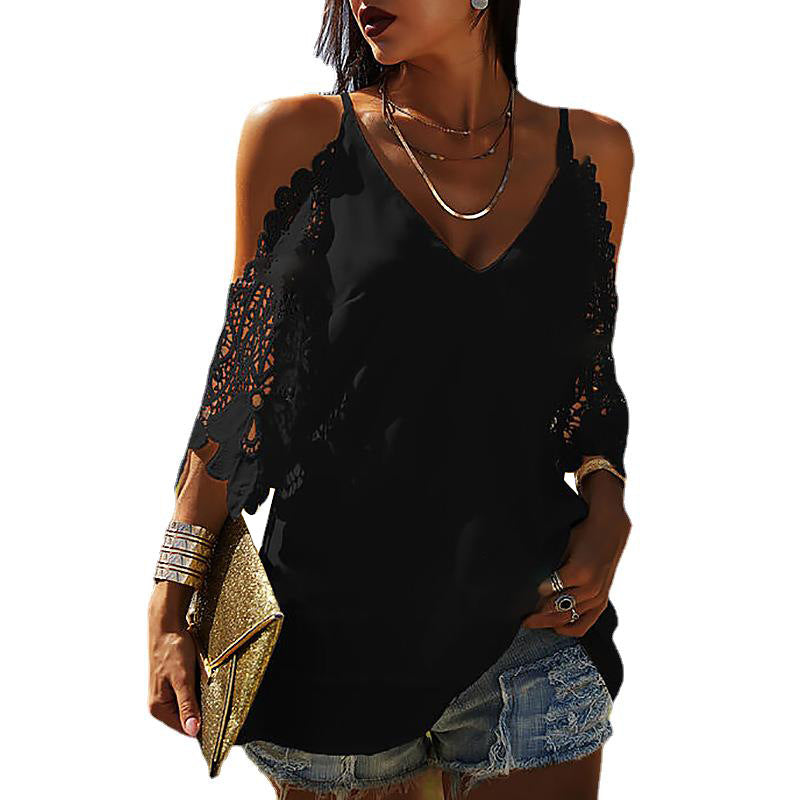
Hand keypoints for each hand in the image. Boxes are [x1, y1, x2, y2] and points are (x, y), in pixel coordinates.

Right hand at [147, 583, 201, 736]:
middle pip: (188, 717)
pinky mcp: (172, 683)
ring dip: (200, 696)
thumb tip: (193, 730)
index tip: (219, 719)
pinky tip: (201, 676)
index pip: (185, 728)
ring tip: (204, 681)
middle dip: (202, 708)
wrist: (167, 625)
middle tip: (213, 694)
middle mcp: (159, 704)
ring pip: (190, 704)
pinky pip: (189, 692)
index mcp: (158, 708)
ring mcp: (165, 693)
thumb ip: (188, 705)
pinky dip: (198, 687)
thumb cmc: (172, 649)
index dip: (202, 724)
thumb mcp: (183, 679)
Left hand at [522, 504, 631, 635]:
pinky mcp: (602, 601)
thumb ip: (551, 566)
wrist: (608, 531)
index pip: (549, 590)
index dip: (533, 595)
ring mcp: (597, 596)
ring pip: (568, 618)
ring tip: (533, 622)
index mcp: (578, 572)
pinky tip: (555, 628)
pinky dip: (568, 628)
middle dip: (537, 616)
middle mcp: (590, 588)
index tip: (520, 599)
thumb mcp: (563, 546)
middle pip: (558, 609)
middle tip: (522, 619)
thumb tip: (535, 584)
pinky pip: (584, 624)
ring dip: (549, 622)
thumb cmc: (581, 535)